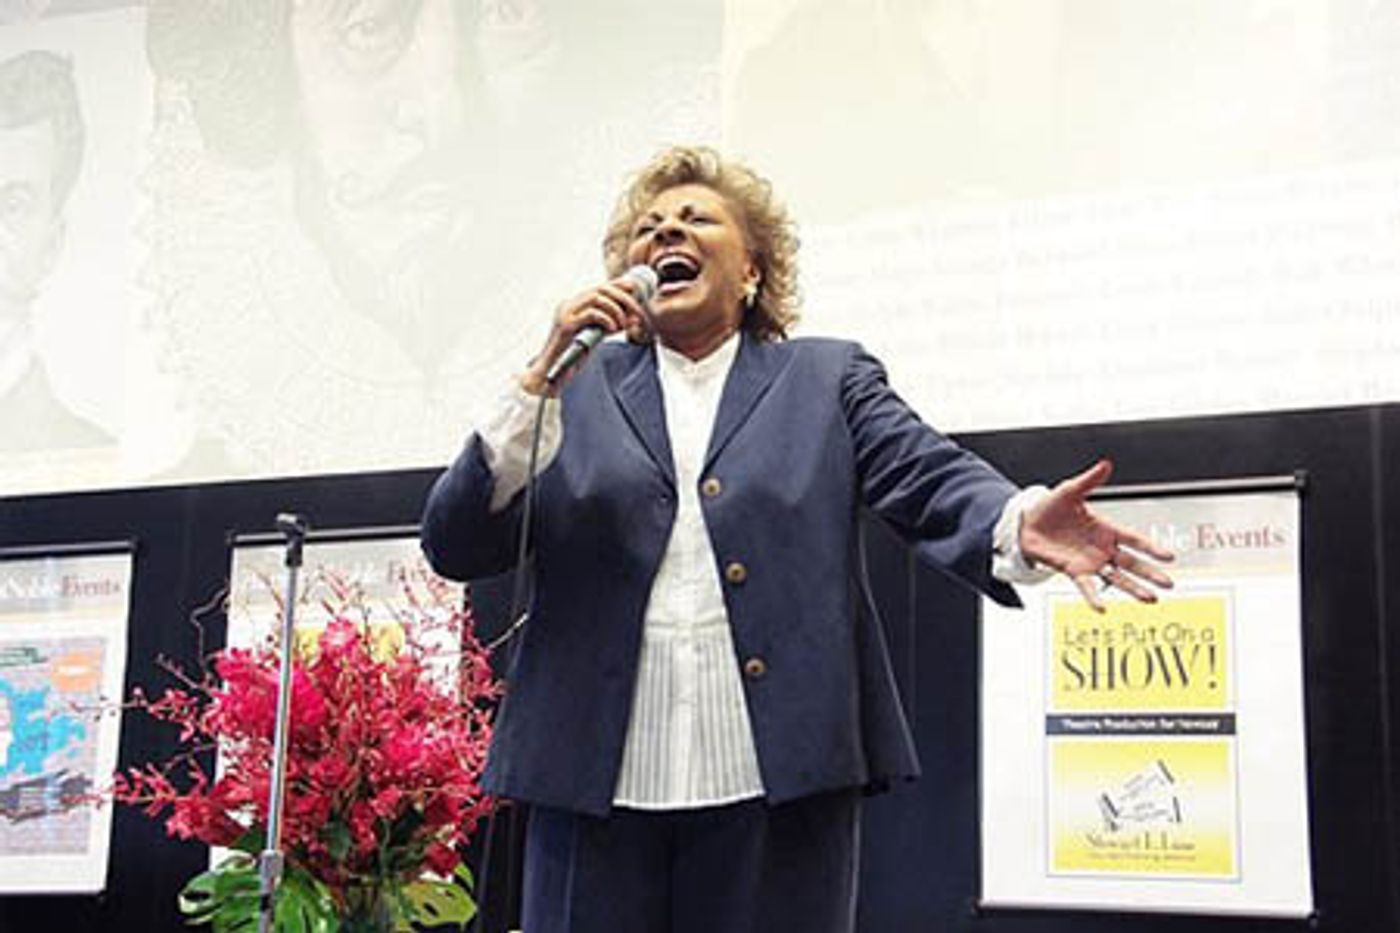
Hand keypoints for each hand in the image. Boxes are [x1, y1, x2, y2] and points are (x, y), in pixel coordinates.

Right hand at [520, 274, 651, 394]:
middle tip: (636, 310)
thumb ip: (611, 325)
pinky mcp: (566, 324)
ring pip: (596, 298)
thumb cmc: (572, 355)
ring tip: (624, 323)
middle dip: (622, 298)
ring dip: (616, 309)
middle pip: (600, 289)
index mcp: (574, 305)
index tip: (633, 287)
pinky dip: (606, 318)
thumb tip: (633, 319)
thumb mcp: (595, 335)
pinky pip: (591, 314)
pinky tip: (614, 328)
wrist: (552, 370)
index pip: (598, 288)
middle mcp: (568, 304)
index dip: (617, 285)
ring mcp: (566, 313)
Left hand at [1019, 459, 1174, 611]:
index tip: (1169, 556)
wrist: (1026, 523)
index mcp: (1105, 528)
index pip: (1134, 539)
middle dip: (1150, 573)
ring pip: (1116, 577)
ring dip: (1133, 588)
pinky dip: (1094, 597)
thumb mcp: (1070, 491)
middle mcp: (1101, 548)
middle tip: (1169, 583)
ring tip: (1150, 599)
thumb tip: (1105, 464)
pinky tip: (1102, 608)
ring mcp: (1089, 561)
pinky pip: (1086, 586)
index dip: (1151, 547)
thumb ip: (1089, 480)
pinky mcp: (1073, 571)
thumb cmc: (1050, 507)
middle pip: (1131, 562)